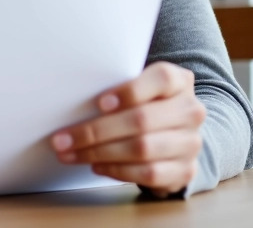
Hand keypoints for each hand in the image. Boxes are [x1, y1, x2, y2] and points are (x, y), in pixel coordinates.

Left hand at [51, 61, 205, 196]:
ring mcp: (190, 142)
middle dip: (95, 131)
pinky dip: (117, 170)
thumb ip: (116, 87)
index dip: (130, 91)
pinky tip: (96, 166)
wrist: (178, 134)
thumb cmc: (146, 104)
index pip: (162, 79)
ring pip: (141, 149)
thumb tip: (73, 98)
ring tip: (71, 154)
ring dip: (99, 153)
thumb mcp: (139, 88)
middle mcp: (190, 111)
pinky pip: (149, 173)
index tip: (99, 103)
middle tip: (62, 139)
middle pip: (141, 119)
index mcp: (179, 82)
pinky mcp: (186, 170)